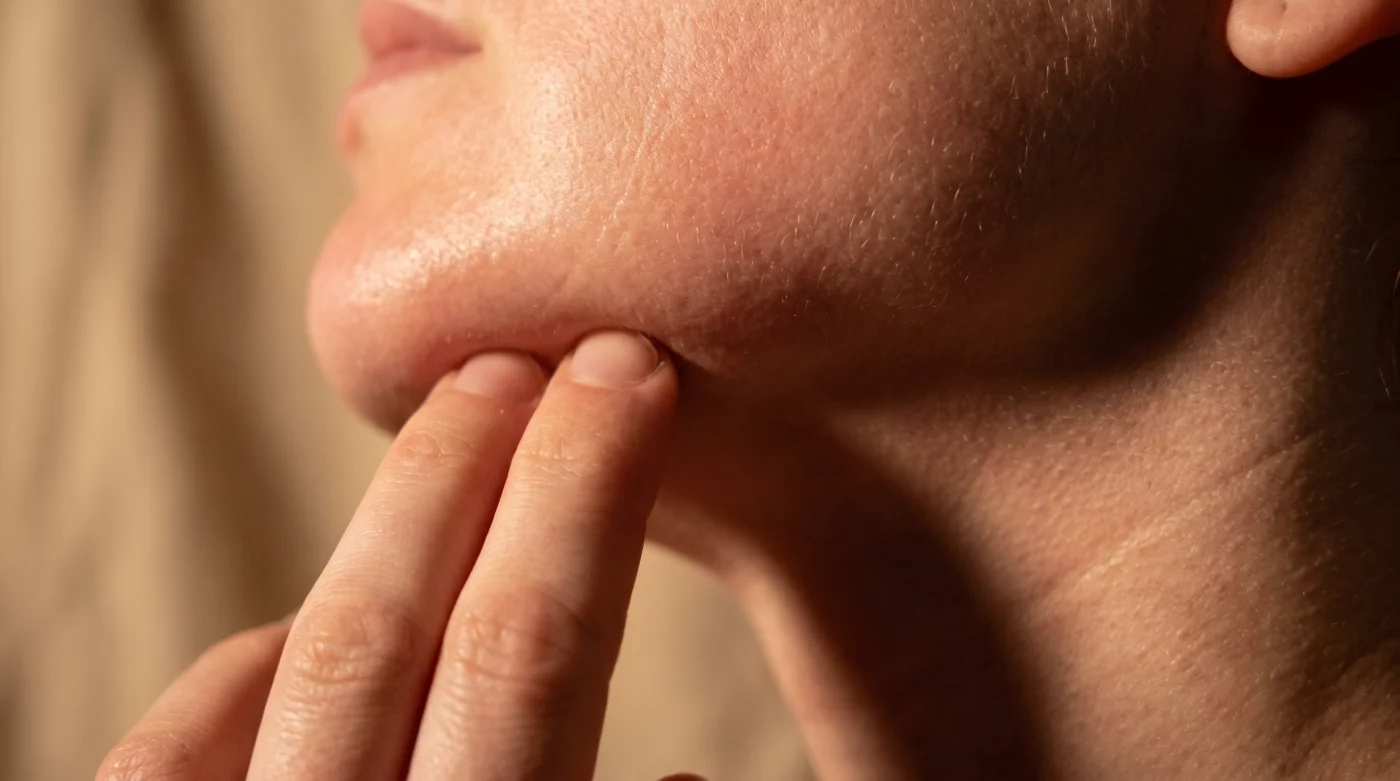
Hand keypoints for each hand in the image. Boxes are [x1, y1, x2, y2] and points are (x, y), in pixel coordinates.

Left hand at [98, 330, 697, 780]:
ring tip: (477, 420)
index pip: (529, 649)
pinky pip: (175, 754)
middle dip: (483, 463)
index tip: (630, 377)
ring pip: (294, 662)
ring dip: (395, 523)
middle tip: (558, 356)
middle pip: (398, 623)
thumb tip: (681, 779)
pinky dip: (257, 665)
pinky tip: (314, 623)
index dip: (582, 496)